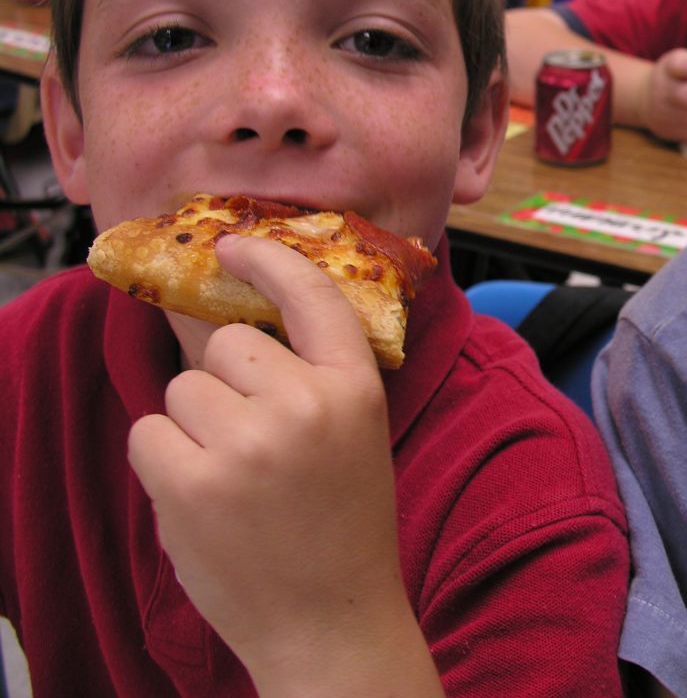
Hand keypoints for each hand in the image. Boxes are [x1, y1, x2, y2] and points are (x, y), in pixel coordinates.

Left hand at [129, 234, 438, 695]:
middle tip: (252, 437)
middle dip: (225, 381)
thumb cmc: (341, 524)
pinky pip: (148, 433)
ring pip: (182, 388)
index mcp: (356, 389)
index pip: (310, 295)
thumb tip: (220, 314)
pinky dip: (164, 461)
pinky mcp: (192, 483)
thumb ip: (307, 376)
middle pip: (226, 343)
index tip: (232, 246)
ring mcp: (247, 444)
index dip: (268, 261)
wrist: (331, 622)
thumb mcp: (352, 436)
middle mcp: (305, 405)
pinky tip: (203, 498)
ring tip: (233, 479)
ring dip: (193, 425)